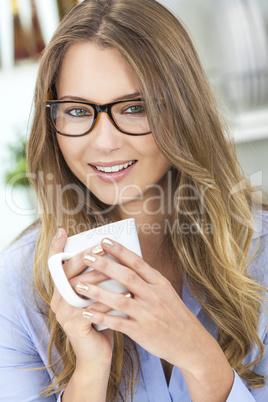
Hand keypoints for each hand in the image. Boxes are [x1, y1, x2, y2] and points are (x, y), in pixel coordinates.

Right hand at [48, 229, 113, 369]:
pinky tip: (127, 294)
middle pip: (67, 272)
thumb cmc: (100, 321)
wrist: (97, 356)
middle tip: (101, 247)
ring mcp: (63, 314)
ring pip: (80, 288)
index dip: (56, 248)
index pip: (55, 265)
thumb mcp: (95, 297)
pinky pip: (93, 309)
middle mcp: (57, 300)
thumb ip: (97, 279)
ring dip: (100, 277)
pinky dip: (111, 300)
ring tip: (119, 268)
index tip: (62, 231)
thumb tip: (111, 253)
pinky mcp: (73, 327)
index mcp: (61, 290)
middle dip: (85, 258)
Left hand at [76, 238, 233, 400]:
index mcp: (160, 283)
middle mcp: (154, 296)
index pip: (138, 262)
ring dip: (97, 292)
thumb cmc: (175, 315)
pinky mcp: (142, 332)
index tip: (104, 241)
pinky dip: (101, 317)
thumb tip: (130, 264)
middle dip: (105, 265)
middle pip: (126, 276)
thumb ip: (149, 280)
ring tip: (78, 285)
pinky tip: (86, 313)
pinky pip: (118, 323)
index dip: (120, 251)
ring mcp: (148, 314)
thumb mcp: (167, 292)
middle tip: (86, 257)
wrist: (191, 343)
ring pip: (119, 299)